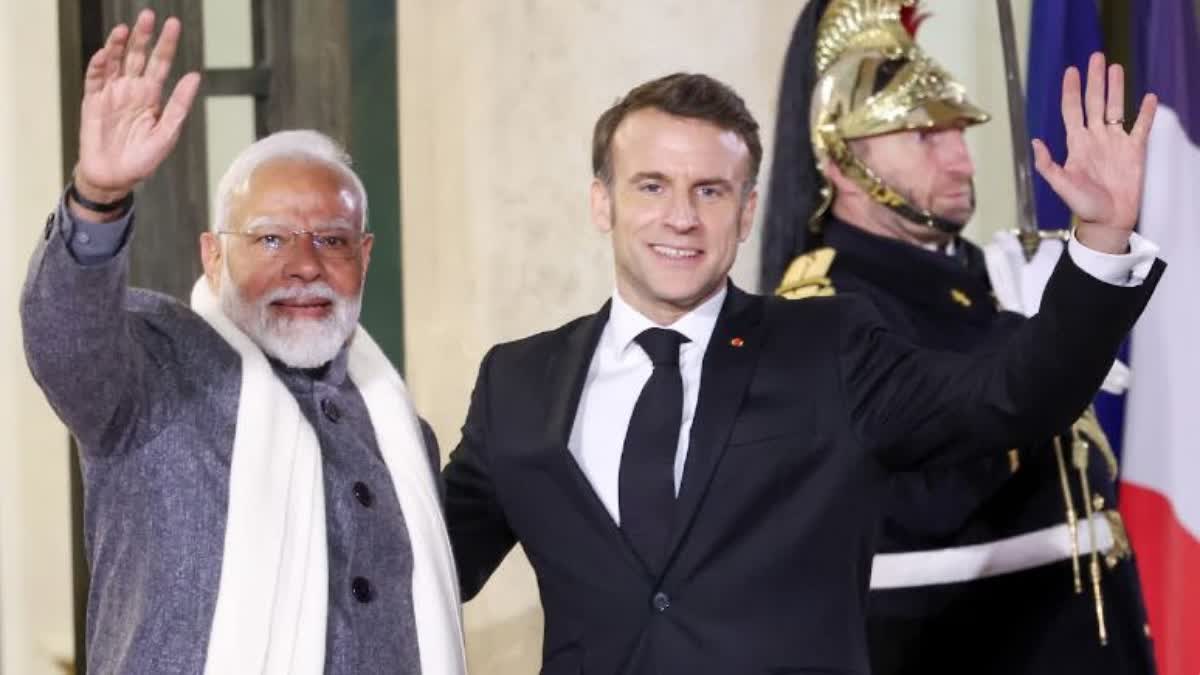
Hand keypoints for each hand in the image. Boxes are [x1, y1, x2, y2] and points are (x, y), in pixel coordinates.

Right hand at [73, 10, 200, 204]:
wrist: (115, 178)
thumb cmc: (143, 159)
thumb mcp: (167, 133)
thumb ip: (179, 105)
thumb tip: (194, 77)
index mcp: (152, 96)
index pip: (160, 64)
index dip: (166, 45)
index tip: (174, 25)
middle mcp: (132, 89)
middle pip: (138, 56)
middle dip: (143, 36)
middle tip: (149, 15)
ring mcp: (111, 93)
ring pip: (116, 62)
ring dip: (119, 45)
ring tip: (126, 29)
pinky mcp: (93, 101)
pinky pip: (95, 79)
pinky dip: (99, 66)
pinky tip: (106, 54)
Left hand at [1031, 52, 1157, 253]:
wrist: (1107, 220)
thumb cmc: (1083, 206)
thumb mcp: (1061, 185)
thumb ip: (1048, 164)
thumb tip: (1035, 142)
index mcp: (1077, 143)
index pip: (1072, 110)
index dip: (1071, 90)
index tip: (1070, 70)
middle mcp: (1095, 138)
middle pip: (1095, 102)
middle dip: (1094, 80)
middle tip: (1096, 57)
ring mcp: (1115, 143)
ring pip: (1117, 108)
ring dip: (1116, 88)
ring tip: (1116, 68)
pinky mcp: (1134, 151)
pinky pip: (1141, 127)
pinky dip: (1146, 112)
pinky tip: (1149, 97)